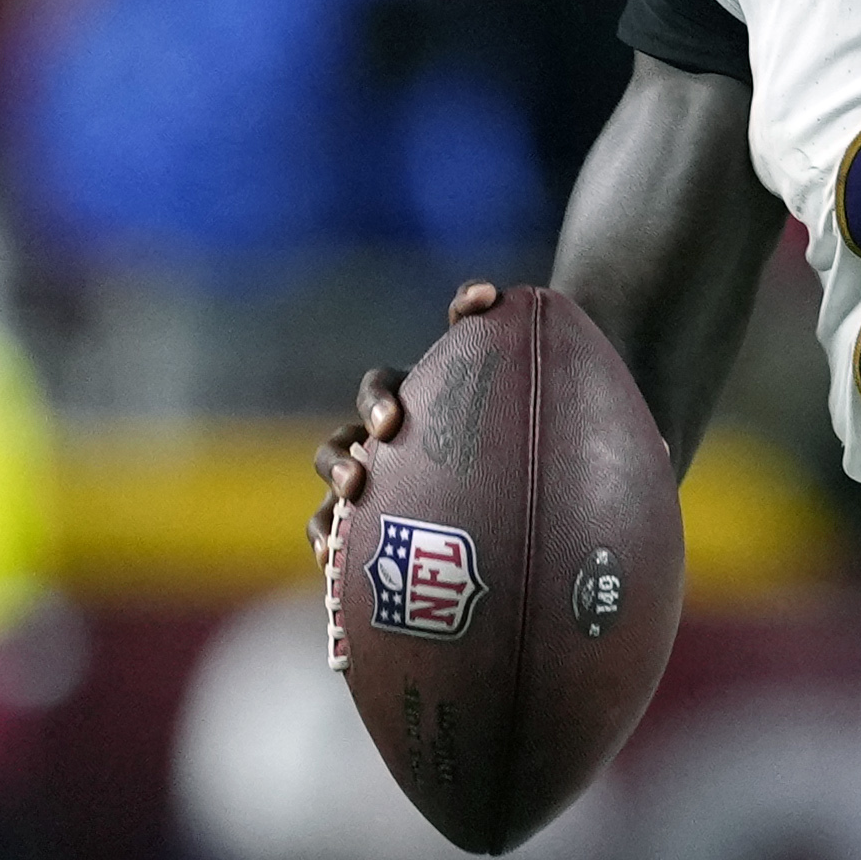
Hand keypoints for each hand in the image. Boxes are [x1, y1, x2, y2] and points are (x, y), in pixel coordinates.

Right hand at [310, 281, 505, 562]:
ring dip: (329, 511)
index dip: (377, 401)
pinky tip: (334, 568)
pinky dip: (331, 548)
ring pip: (332, 497)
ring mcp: (375, 486)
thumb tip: (490, 291)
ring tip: (338, 541)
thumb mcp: (507, 367)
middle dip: (340, 461)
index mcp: (414, 398)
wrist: (532, 453)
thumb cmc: (516, 405)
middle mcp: (383, 441)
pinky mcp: (373, 529)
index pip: (380, 388)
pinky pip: (343, 541)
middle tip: (362, 478)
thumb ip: (492, 326)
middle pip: (339, 444)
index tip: (393, 424)